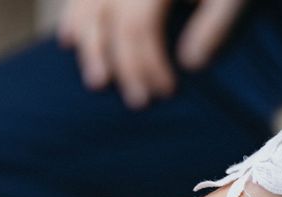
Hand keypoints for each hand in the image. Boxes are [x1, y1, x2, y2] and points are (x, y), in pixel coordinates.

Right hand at [58, 0, 246, 106]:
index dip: (148, 64)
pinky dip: (74, 16)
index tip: (166, 92)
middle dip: (123, 67)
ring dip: (90, 47)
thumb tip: (191, 65)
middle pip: (112, 24)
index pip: (139, 28)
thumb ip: (213, 27)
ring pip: (89, 9)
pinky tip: (68, 40)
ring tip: (97, 82)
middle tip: (138, 102)